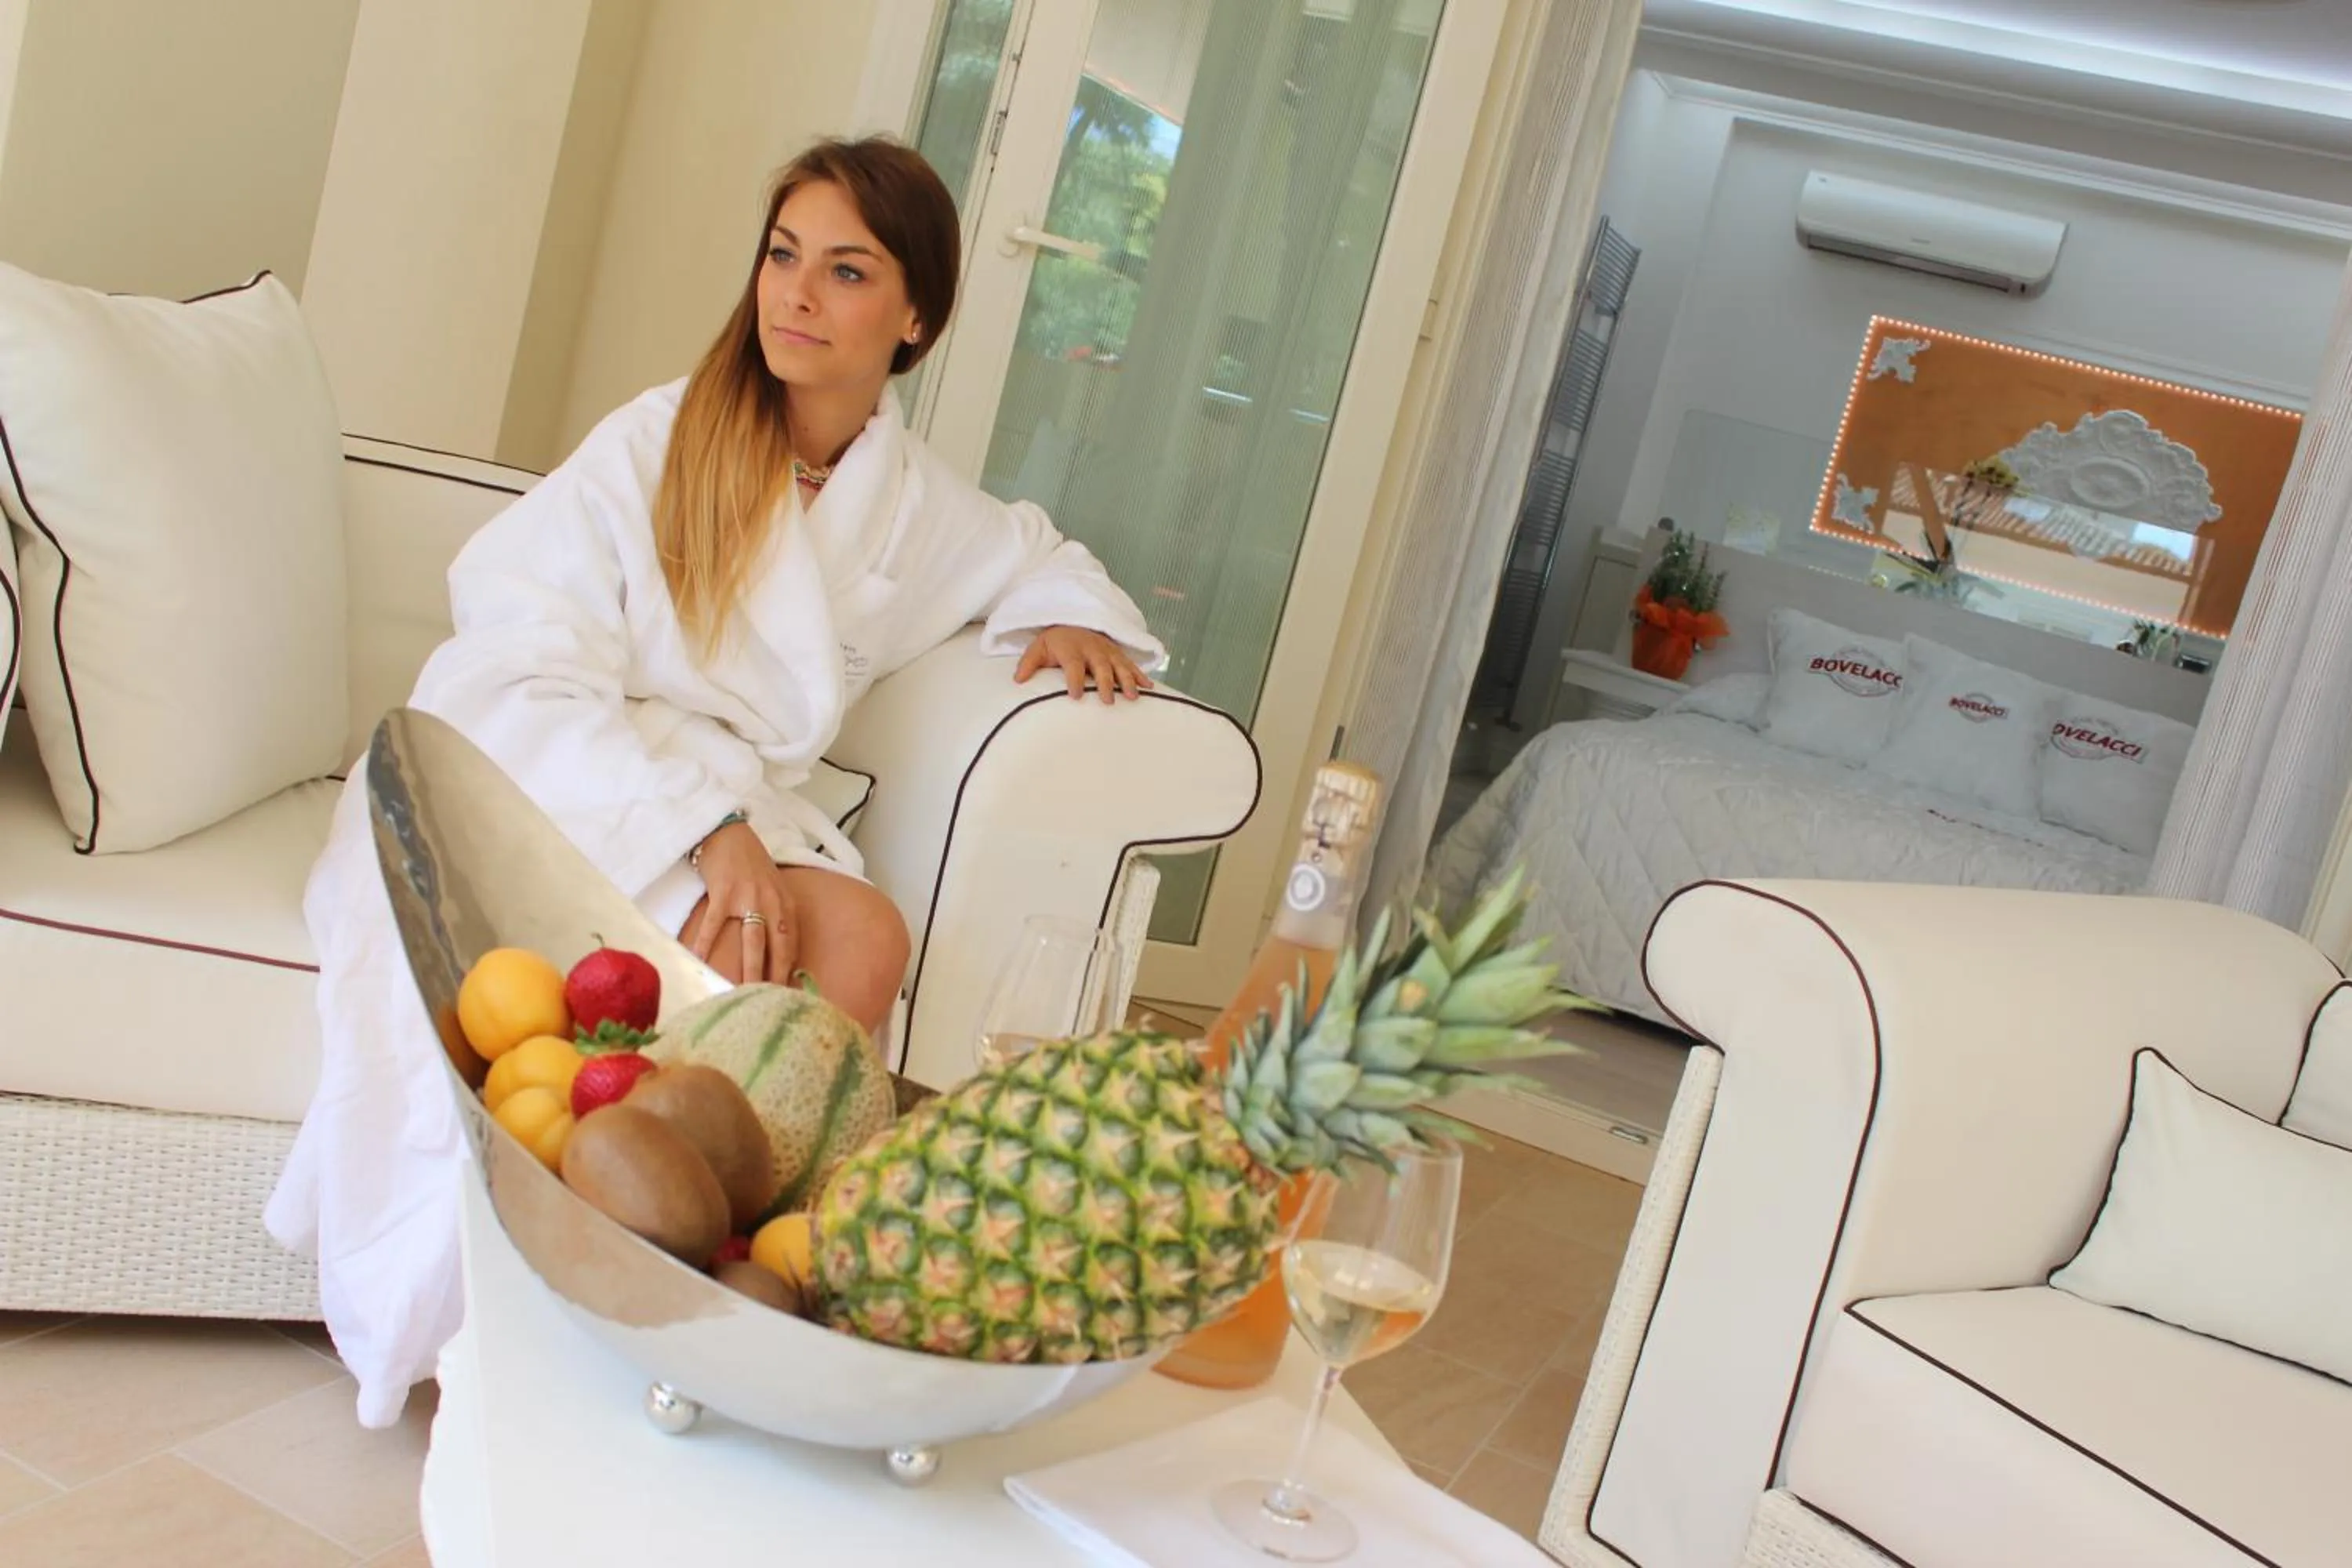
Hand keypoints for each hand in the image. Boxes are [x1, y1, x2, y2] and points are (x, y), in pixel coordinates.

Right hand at [683, 822, 799, 984]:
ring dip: (750, 971)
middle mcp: (772, 903)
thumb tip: (777, 954)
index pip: (792, 944)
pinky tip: (700, 962)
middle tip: (769, 1003)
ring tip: (744, 994)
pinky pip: (714, 926)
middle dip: (774, 979)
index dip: (789, 971)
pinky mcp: (723, 893)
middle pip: (777, 949)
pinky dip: (706, 946)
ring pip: (752, 943)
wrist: (729, 834)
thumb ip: (777, 917)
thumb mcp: (773, 889)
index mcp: (786, 904)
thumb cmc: (750, 864)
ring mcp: (748, 898)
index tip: (786, 994)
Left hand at [1015, 625, 1155, 703]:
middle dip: (1105, 682)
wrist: (1073, 622)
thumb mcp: (1037, 648)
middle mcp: (1091, 647)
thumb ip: (1028, 664)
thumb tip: (1017, 681)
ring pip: (1119, 664)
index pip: (1072, 664)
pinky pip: (1131, 663)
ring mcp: (1107, 650)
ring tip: (1133, 697)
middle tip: (1107, 700)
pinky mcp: (1118, 652)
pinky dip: (1140, 674)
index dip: (1074, 679)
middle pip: (1100, 665)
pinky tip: (1149, 687)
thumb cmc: (1054, 642)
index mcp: (1070, 647)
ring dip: (1127, 680)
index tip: (1076, 695)